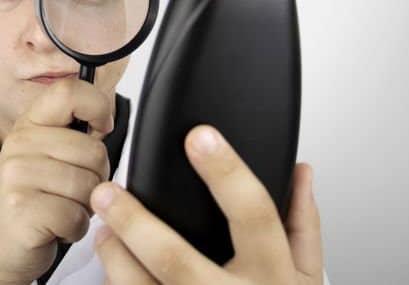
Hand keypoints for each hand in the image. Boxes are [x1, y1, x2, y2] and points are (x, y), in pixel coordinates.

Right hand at [0, 78, 114, 284]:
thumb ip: (73, 136)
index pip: (68, 91)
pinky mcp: (23, 208)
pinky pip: (76, 216)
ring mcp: (18, 175)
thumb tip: (106, 121)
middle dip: (96, 178)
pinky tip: (55, 228)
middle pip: (93, 150)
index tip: (103, 126)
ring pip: (88, 186)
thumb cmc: (33, 200)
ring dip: (85, 207)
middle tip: (71, 192)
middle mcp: (20, 144)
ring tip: (61, 209)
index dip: (98, 106)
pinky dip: (74, 229)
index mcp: (30, 124)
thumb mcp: (47, 157)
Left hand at [90, 125, 323, 283]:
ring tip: (102, 231)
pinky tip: (112, 273)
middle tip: (107, 192)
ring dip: (114, 257)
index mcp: (274, 278)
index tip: (200, 137)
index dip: (227, 172)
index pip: (254, 215)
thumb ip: (302, 225)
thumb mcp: (306, 279)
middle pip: (176, 259)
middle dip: (135, 222)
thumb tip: (300, 170)